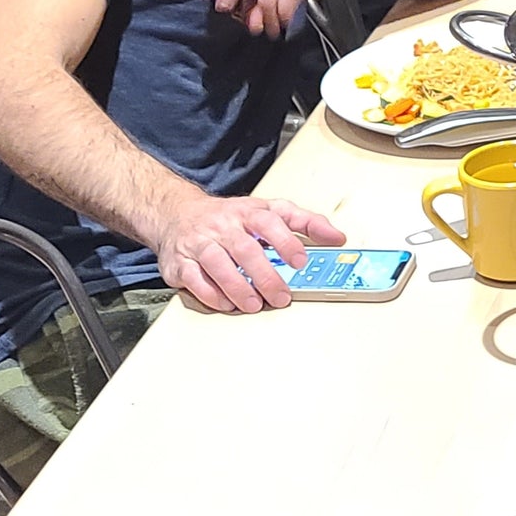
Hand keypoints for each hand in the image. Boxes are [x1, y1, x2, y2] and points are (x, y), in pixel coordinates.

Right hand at [150, 194, 344, 313]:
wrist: (177, 214)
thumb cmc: (230, 218)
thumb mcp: (269, 211)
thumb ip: (305, 223)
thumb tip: (337, 238)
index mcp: (248, 212)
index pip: (269, 222)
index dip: (286, 241)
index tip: (300, 261)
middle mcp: (223, 226)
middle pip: (245, 248)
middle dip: (265, 276)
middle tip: (281, 296)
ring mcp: (200, 243)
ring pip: (217, 263)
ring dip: (238, 287)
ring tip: (255, 304)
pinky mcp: (180, 262)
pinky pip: (193, 279)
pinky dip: (210, 294)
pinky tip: (226, 303)